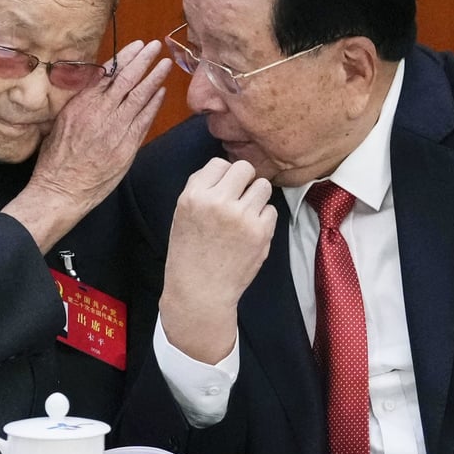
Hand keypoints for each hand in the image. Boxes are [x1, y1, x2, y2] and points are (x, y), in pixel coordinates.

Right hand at [5, 39, 171, 250]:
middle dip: (143, 61)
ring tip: (165, 65)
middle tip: (156, 47)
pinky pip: (144, 120)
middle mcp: (100, 112)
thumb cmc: (55, 158)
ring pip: (139, 97)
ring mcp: (115, 129)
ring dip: (154, 79)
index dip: (125, 57)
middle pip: (127, 80)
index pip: (108, 73)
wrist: (61, 188)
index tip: (137, 46)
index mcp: (81, 103)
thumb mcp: (60, 121)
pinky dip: (153, 105)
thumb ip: (79, 103)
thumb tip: (93, 87)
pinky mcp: (126, 146)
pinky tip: (161, 93)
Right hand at [159, 158, 276, 362]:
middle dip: (243, 181)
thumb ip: (201, 188)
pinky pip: (271, 209)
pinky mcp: (260, 232)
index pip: (219, 163)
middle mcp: (218, 202)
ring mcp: (241, 217)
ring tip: (245, 215)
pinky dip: (264, 219)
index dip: (223, 176)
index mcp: (194, 195)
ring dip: (256, 198)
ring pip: (262, 186)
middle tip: (238, 199)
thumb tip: (226, 169)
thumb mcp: (182, 213)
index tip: (222, 191)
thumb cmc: (189, 252)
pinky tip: (250, 232)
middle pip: (244, 168)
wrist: (200, 291)